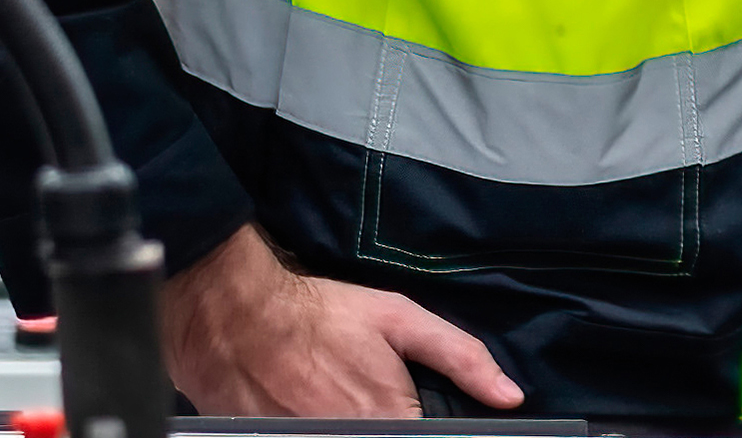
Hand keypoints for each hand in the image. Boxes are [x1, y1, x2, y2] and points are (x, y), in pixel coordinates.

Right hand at [162, 224, 521, 416]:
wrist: (233, 315)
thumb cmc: (317, 315)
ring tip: (330, 395)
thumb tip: (509, 395)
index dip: (422, 425)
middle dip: (381, 422)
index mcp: (389, 421)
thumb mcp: (398, 319)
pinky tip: (309, 408)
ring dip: (347, 424)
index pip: (426, 437)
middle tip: (356, 390)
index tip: (407, 409)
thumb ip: (460, 357)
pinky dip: (314, 428)